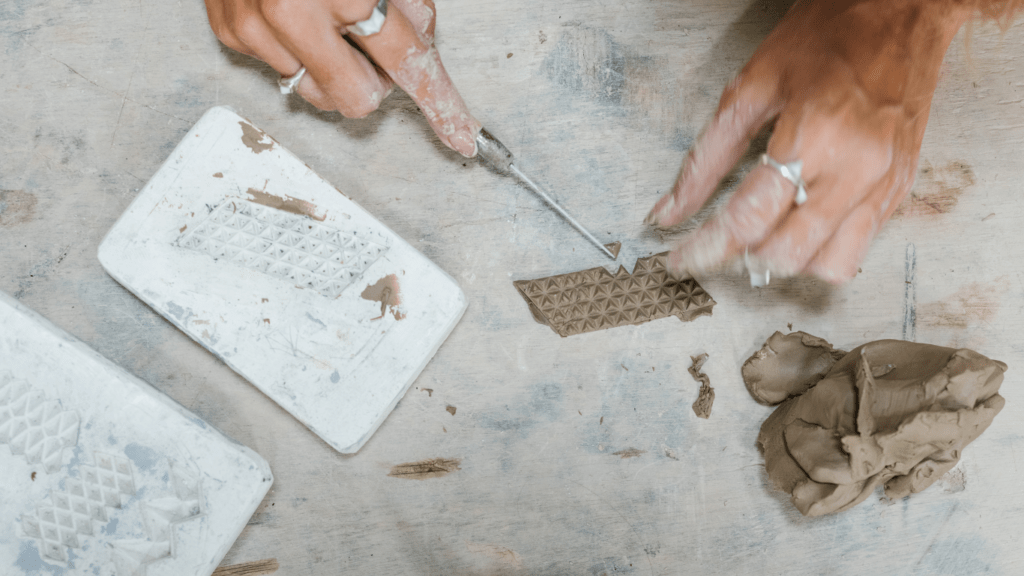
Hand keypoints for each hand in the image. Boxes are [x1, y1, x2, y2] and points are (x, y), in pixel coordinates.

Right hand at [204, 0, 480, 155]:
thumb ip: (410, 2)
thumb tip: (421, 41)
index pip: (406, 62)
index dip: (439, 101)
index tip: (459, 134)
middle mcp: (295, 13)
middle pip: (357, 98)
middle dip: (374, 79)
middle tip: (371, 41)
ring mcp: (256, 24)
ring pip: (313, 92)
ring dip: (329, 66)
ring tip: (325, 18)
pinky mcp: (229, 29)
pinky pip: (278, 68)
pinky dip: (293, 48)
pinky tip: (292, 13)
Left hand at [645, 0, 971, 283]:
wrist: (903, 12)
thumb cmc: (831, 33)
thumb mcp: (752, 85)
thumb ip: (708, 155)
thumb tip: (672, 207)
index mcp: (814, 135)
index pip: (749, 220)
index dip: (706, 248)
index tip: (681, 260)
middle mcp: (855, 168)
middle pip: (787, 254)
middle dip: (743, 257)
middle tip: (720, 242)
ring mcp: (883, 184)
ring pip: (828, 266)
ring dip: (786, 260)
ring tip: (764, 233)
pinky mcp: (900, 190)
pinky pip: (859, 248)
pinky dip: (820, 249)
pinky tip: (800, 224)